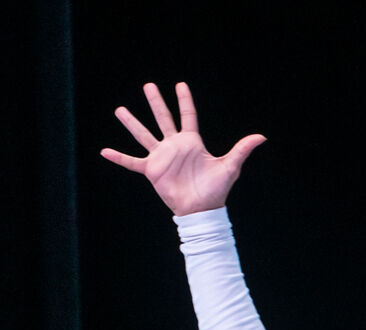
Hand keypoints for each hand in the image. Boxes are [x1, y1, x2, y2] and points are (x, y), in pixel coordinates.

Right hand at [99, 81, 264, 215]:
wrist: (202, 209)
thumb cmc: (216, 189)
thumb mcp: (230, 166)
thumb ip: (242, 149)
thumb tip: (261, 137)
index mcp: (192, 142)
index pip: (188, 116)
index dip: (185, 101)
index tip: (180, 85)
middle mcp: (175, 146)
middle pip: (163, 118)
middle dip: (156, 102)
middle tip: (148, 85)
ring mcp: (162, 157)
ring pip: (144, 135)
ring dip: (132, 123)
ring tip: (119, 109)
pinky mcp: (152, 170)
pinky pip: (132, 162)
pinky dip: (119, 157)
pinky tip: (104, 151)